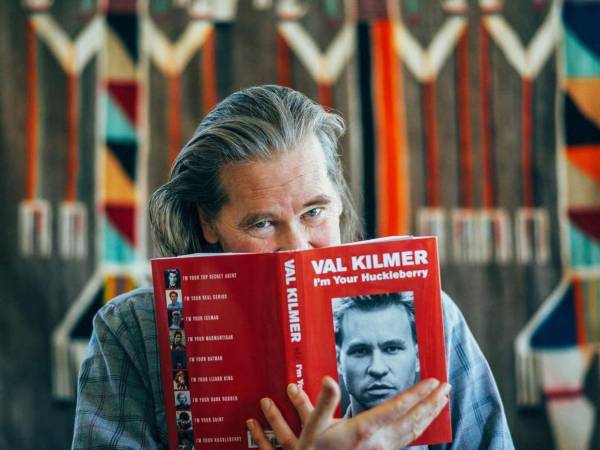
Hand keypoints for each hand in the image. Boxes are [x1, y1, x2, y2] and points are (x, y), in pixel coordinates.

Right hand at [246, 377, 449, 449]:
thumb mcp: (313, 426)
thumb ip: (323, 403)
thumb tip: (329, 381)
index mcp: (364, 429)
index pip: (398, 407)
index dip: (417, 393)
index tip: (433, 381)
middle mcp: (378, 441)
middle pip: (413, 420)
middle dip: (431, 402)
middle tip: (446, 386)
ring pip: (414, 432)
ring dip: (430, 414)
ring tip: (442, 400)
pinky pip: (408, 440)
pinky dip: (420, 427)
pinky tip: (423, 421)